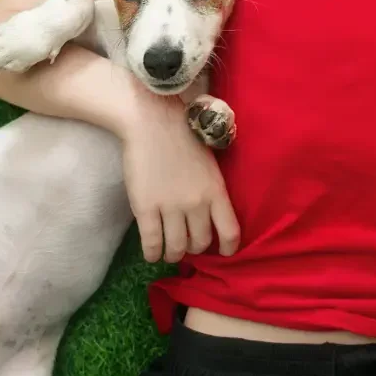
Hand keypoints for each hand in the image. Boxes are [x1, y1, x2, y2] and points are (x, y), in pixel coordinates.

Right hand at [119, 84, 240, 263]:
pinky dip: (152, 254)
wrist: (151, 120)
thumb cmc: (182, 135)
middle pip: (200, 243)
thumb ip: (211, 190)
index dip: (228, 248)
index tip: (222, 253)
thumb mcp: (209, 163)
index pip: (230, 232)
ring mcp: (170, 207)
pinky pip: (152, 244)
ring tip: (169, 251)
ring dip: (173, 254)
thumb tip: (210, 216)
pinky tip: (152, 253)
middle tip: (186, 242)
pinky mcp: (145, 208)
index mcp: (216, 190)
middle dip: (194, 247)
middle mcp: (197, 203)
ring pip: (176, 248)